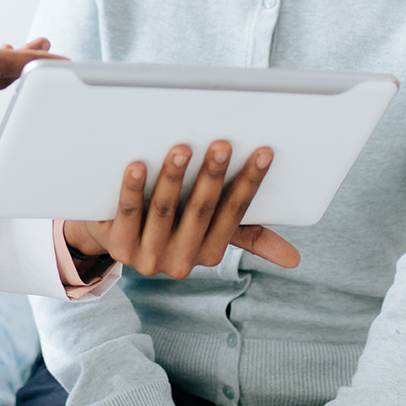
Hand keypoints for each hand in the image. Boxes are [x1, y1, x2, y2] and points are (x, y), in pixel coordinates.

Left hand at [66, 142, 298, 278]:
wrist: (111, 236)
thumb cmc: (172, 223)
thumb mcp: (209, 231)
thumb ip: (247, 237)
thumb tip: (294, 260)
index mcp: (209, 254)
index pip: (235, 214)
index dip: (249, 183)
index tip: (263, 152)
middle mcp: (181, 261)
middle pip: (201, 211)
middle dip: (213, 176)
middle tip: (222, 143)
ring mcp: (148, 257)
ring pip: (164, 211)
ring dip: (173, 179)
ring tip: (181, 147)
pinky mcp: (118, 246)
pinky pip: (128, 213)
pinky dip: (133, 188)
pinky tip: (137, 164)